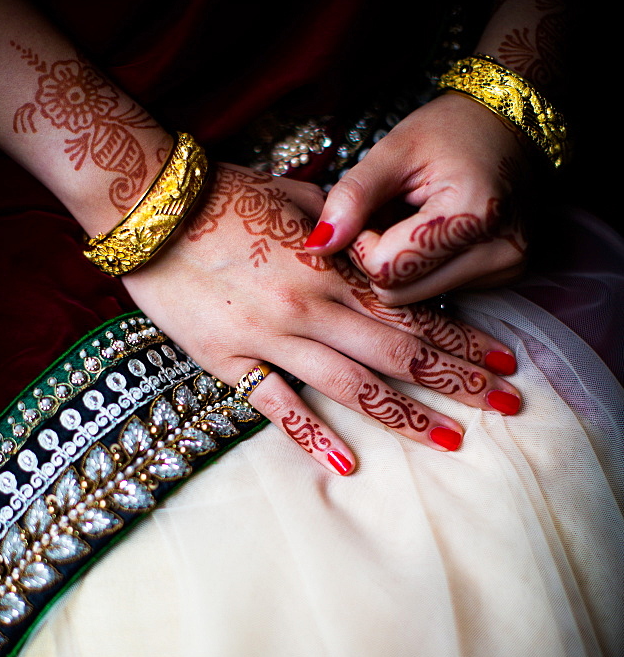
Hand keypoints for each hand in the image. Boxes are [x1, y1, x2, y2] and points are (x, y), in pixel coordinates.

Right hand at [122, 164, 521, 474]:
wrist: (151, 210)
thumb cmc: (222, 194)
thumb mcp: (292, 197)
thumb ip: (340, 224)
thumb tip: (372, 238)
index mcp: (331, 267)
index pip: (412, 310)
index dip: (462, 339)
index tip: (502, 361)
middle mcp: (312, 307)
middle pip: (399, 351)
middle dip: (457, 381)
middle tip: (506, 406)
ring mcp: (272, 338)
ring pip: (352, 385)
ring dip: (406, 414)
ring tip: (451, 439)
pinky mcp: (231, 361)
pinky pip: (277, 405)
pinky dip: (313, 435)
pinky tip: (348, 462)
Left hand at [305, 93, 530, 304]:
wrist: (509, 125)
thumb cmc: (450, 130)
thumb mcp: (395, 150)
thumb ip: (353, 196)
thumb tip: (317, 246)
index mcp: (473, 213)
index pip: (386, 268)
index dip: (363, 243)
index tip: (371, 210)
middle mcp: (498, 250)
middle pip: (398, 294)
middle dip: (379, 260)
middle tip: (388, 216)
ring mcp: (506, 268)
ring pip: (414, 300)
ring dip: (400, 267)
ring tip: (413, 223)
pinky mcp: (506, 276)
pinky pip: (437, 292)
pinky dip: (424, 269)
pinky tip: (433, 235)